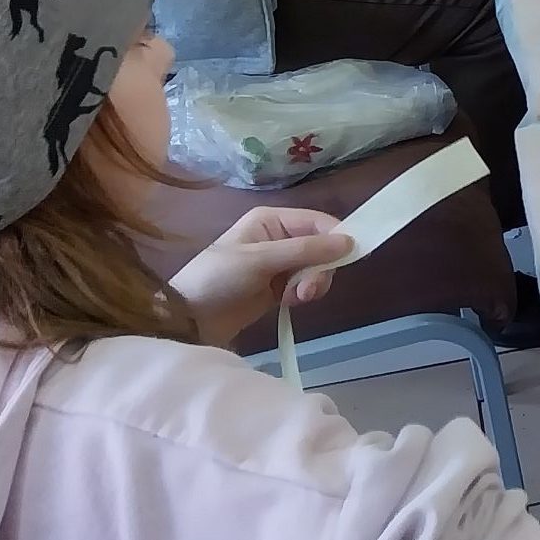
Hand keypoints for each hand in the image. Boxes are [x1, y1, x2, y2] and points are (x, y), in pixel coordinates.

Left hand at [170, 207, 353, 347]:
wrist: (189, 319)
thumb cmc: (218, 279)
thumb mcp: (260, 260)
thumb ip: (305, 251)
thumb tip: (350, 242)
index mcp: (272, 220)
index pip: (318, 222)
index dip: (336, 238)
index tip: (348, 259)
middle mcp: (278, 237)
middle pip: (322, 246)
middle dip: (321, 268)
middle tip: (308, 290)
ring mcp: (278, 263)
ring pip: (316, 268)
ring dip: (312, 284)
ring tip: (294, 299)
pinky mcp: (278, 287)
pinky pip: (304, 285)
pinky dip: (302, 294)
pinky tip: (288, 303)